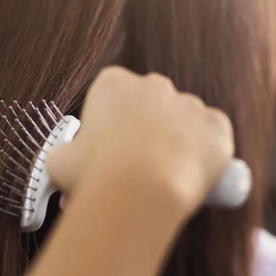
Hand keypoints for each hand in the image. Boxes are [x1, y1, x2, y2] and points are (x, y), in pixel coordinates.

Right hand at [47, 66, 233, 218]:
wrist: (140, 192)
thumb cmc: (95, 174)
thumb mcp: (59, 162)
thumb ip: (65, 154)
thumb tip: (65, 162)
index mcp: (112, 84)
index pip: (110, 95)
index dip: (107, 123)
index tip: (104, 148)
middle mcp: (153, 85)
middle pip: (149, 104)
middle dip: (142, 128)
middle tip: (132, 164)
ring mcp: (188, 103)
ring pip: (181, 119)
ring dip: (173, 140)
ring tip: (160, 176)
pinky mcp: (216, 126)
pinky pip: (212, 134)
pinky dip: (204, 151)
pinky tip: (188, 171)